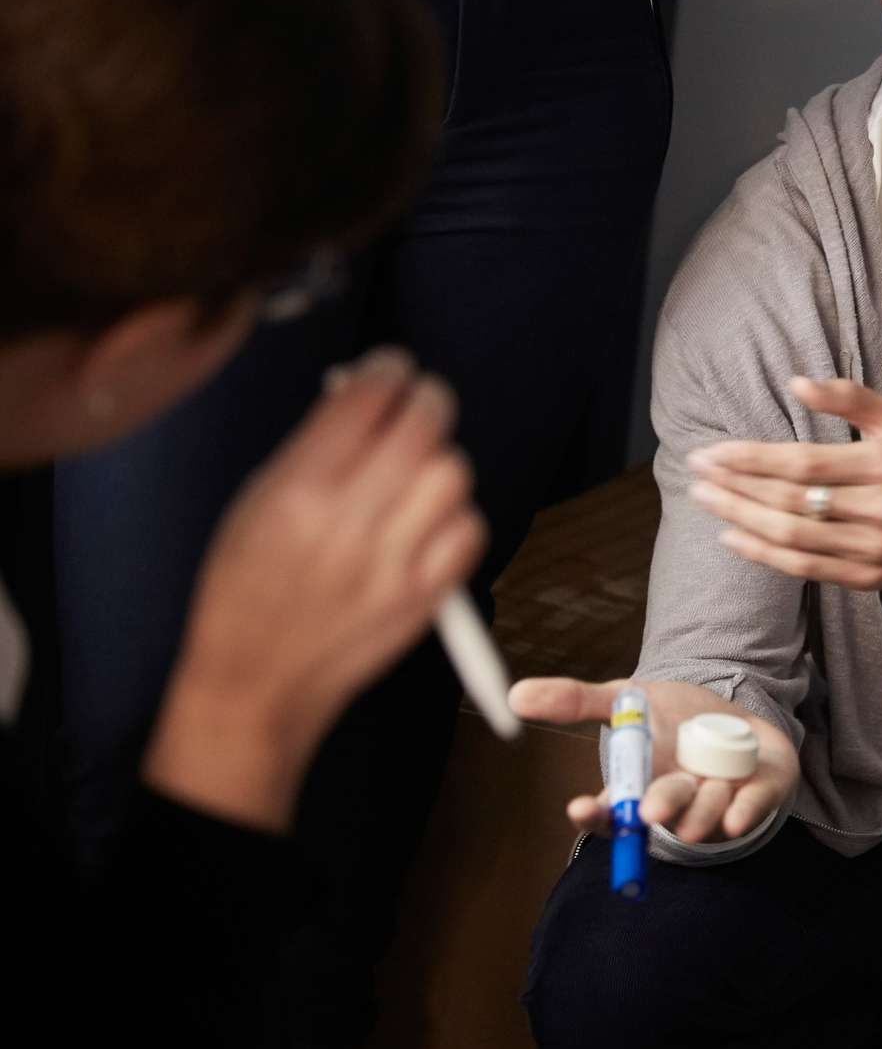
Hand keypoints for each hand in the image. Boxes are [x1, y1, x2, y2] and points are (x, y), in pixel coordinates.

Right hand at [147, 347, 485, 830]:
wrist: (257, 681)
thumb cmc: (245, 587)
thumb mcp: (256, 500)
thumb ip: (314, 445)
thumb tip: (365, 393)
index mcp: (297, 492)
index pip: (366, 400)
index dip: (388, 370)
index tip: (391, 367)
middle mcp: (350, 525)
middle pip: (424, 429)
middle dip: (426, 401)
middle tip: (419, 402)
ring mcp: (394, 564)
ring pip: (454, 474)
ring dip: (442, 459)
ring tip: (416, 469)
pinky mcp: (425, 597)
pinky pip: (470, 530)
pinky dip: (457, 514)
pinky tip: (429, 518)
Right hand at [509, 676, 797, 843]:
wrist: (733, 717)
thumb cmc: (672, 718)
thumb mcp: (626, 701)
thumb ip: (575, 701)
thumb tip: (514, 696)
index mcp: (641, 786)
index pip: (612, 811)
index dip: (597, 813)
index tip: (581, 808)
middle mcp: (677, 802)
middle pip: (664, 811)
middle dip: (659, 808)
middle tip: (650, 811)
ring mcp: (718, 802)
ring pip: (706, 812)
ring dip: (701, 805)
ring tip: (701, 791)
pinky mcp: (757, 796)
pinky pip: (751, 809)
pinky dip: (743, 813)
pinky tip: (734, 820)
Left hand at [688, 377, 881, 592]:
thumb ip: (849, 397)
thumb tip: (795, 383)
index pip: (804, 463)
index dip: (752, 459)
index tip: (712, 452)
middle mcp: (880, 509)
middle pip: (792, 501)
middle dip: (736, 487)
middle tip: (696, 473)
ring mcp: (874, 548)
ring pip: (793, 537)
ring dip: (741, 519)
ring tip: (707, 500)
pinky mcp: (868, 578)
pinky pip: (805, 568)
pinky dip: (764, 554)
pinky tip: (733, 536)